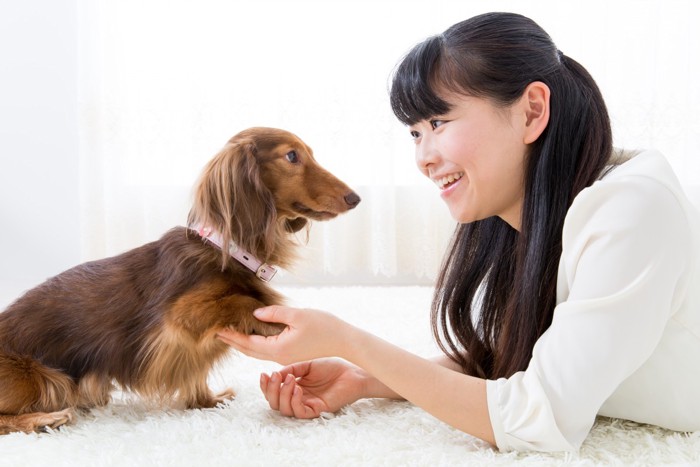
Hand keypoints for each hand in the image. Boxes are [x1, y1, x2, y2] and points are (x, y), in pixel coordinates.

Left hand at [217, 305, 347, 364]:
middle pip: (250, 351)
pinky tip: (252, 336)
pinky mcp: (291, 353)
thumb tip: (255, 314)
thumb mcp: (298, 315)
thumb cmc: (325, 326)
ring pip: (258, 352)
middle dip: (233, 342)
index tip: (217, 330)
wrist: (345, 341)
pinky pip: (267, 350)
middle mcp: (279, 356)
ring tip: (230, 335)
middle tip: (216, 333)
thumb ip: (275, 314)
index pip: (248, 343)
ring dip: (243, 344)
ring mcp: (285, 357)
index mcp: (278, 348)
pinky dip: (255, 344)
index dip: (232, 337)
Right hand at [260, 358, 366, 418]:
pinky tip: (298, 388)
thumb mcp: (306, 364)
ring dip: (283, 394)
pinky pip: (300, 412)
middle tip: (275, 377)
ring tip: (290, 379)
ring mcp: (307, 405)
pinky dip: (295, 401)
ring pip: (285, 410)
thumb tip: (274, 375)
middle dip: (271, 391)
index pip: (274, 391)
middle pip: (275, 403)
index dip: (266, 386)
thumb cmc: (332, 366)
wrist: (352, 370)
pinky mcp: (317, 410)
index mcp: (294, 387)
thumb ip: (291, 369)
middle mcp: (298, 398)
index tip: (264, 374)